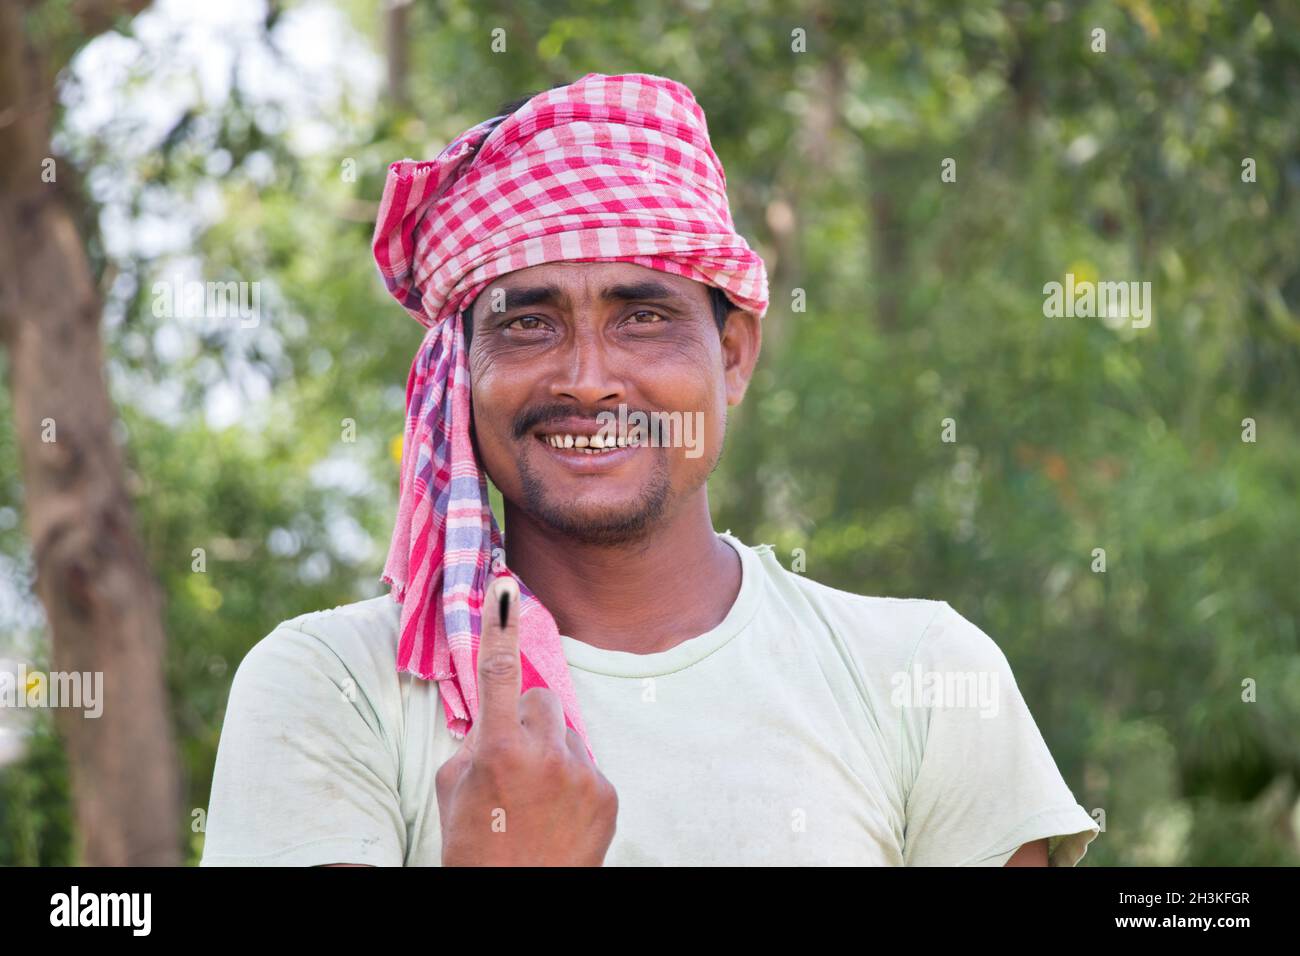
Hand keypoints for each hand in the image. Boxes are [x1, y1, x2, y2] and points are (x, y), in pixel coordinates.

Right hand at [435, 575, 617, 865]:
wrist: (515, 904)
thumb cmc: (473, 850)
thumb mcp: (452, 792)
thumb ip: (474, 743)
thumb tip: (495, 717)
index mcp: (498, 751)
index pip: (497, 673)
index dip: (499, 626)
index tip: (504, 586)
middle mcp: (545, 756)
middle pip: (542, 700)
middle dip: (526, 720)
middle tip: (511, 762)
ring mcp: (582, 775)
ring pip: (566, 733)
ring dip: (551, 753)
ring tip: (534, 800)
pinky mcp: (608, 794)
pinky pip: (587, 765)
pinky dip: (572, 781)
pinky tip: (556, 815)